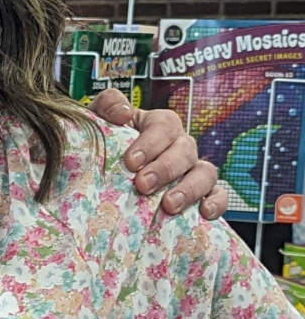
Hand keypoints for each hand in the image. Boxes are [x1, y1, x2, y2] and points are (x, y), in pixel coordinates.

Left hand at [89, 88, 226, 218]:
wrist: (105, 170)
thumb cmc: (106, 142)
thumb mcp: (100, 117)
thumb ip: (109, 105)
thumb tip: (124, 113)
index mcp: (159, 124)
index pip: (163, 126)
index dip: (149, 143)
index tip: (130, 162)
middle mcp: (181, 144)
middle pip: (184, 150)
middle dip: (164, 169)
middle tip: (142, 185)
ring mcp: (194, 168)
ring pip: (205, 172)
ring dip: (189, 189)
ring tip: (169, 205)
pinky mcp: (203, 192)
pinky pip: (219, 195)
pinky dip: (217, 202)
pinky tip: (205, 213)